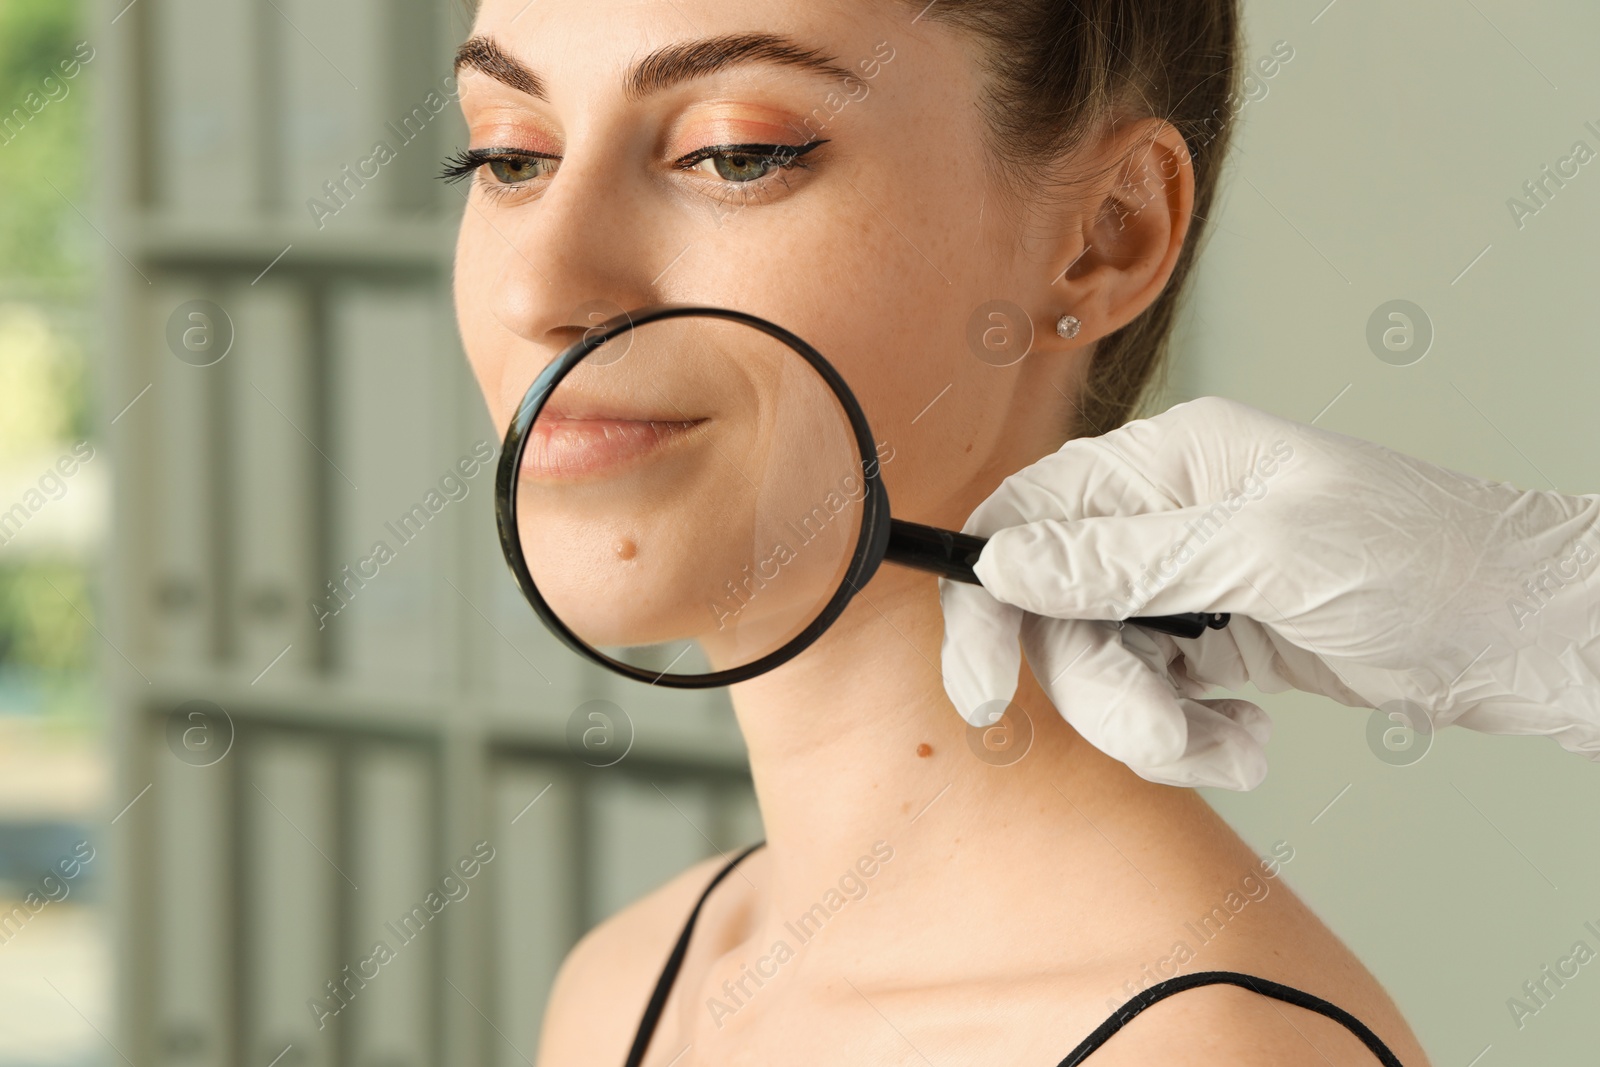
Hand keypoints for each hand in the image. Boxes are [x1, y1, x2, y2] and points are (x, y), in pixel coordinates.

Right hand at [939, 396, 1599, 789]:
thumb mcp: (1268, 556)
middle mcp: (1165, 517)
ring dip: (1155, 727)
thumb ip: (1125, 562)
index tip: (982, 686)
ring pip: (1102, 668)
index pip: (1026, 518)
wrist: (1526, 634)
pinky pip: (1153, 698)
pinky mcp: (1213, 639)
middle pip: (1056, 614)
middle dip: (1104, 690)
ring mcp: (1188, 581)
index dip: (988, 602)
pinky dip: (1189, 736)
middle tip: (1163, 727)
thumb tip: (1004, 563)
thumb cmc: (1427, 564)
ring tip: (1235, 743)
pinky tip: (1249, 739)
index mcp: (1170, 462)